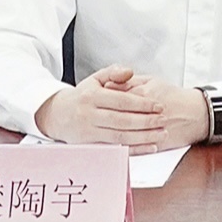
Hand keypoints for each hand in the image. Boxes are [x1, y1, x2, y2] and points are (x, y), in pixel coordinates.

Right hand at [43, 69, 196, 148]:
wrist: (57, 115)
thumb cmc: (81, 96)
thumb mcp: (94, 79)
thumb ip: (113, 73)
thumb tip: (130, 71)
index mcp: (92, 97)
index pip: (121, 101)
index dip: (142, 104)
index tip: (158, 105)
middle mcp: (90, 115)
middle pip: (123, 121)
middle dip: (146, 121)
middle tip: (164, 120)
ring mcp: (90, 133)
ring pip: (120, 137)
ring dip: (143, 137)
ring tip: (161, 134)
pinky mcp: (91, 146)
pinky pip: (116, 149)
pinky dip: (134, 150)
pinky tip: (149, 148)